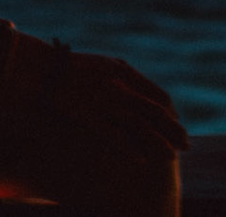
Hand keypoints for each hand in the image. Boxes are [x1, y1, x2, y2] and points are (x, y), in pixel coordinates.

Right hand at [0, 34, 188, 160]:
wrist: (38, 69)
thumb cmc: (68, 67)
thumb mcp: (103, 65)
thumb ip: (124, 77)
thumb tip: (140, 94)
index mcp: (123, 71)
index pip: (157, 94)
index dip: (170, 112)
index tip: (178, 124)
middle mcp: (117, 85)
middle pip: (153, 111)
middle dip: (172, 129)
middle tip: (187, 144)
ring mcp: (104, 100)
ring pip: (139, 125)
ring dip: (157, 142)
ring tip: (172, 157)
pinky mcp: (88, 115)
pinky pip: (113, 135)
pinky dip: (129, 147)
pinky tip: (141, 160)